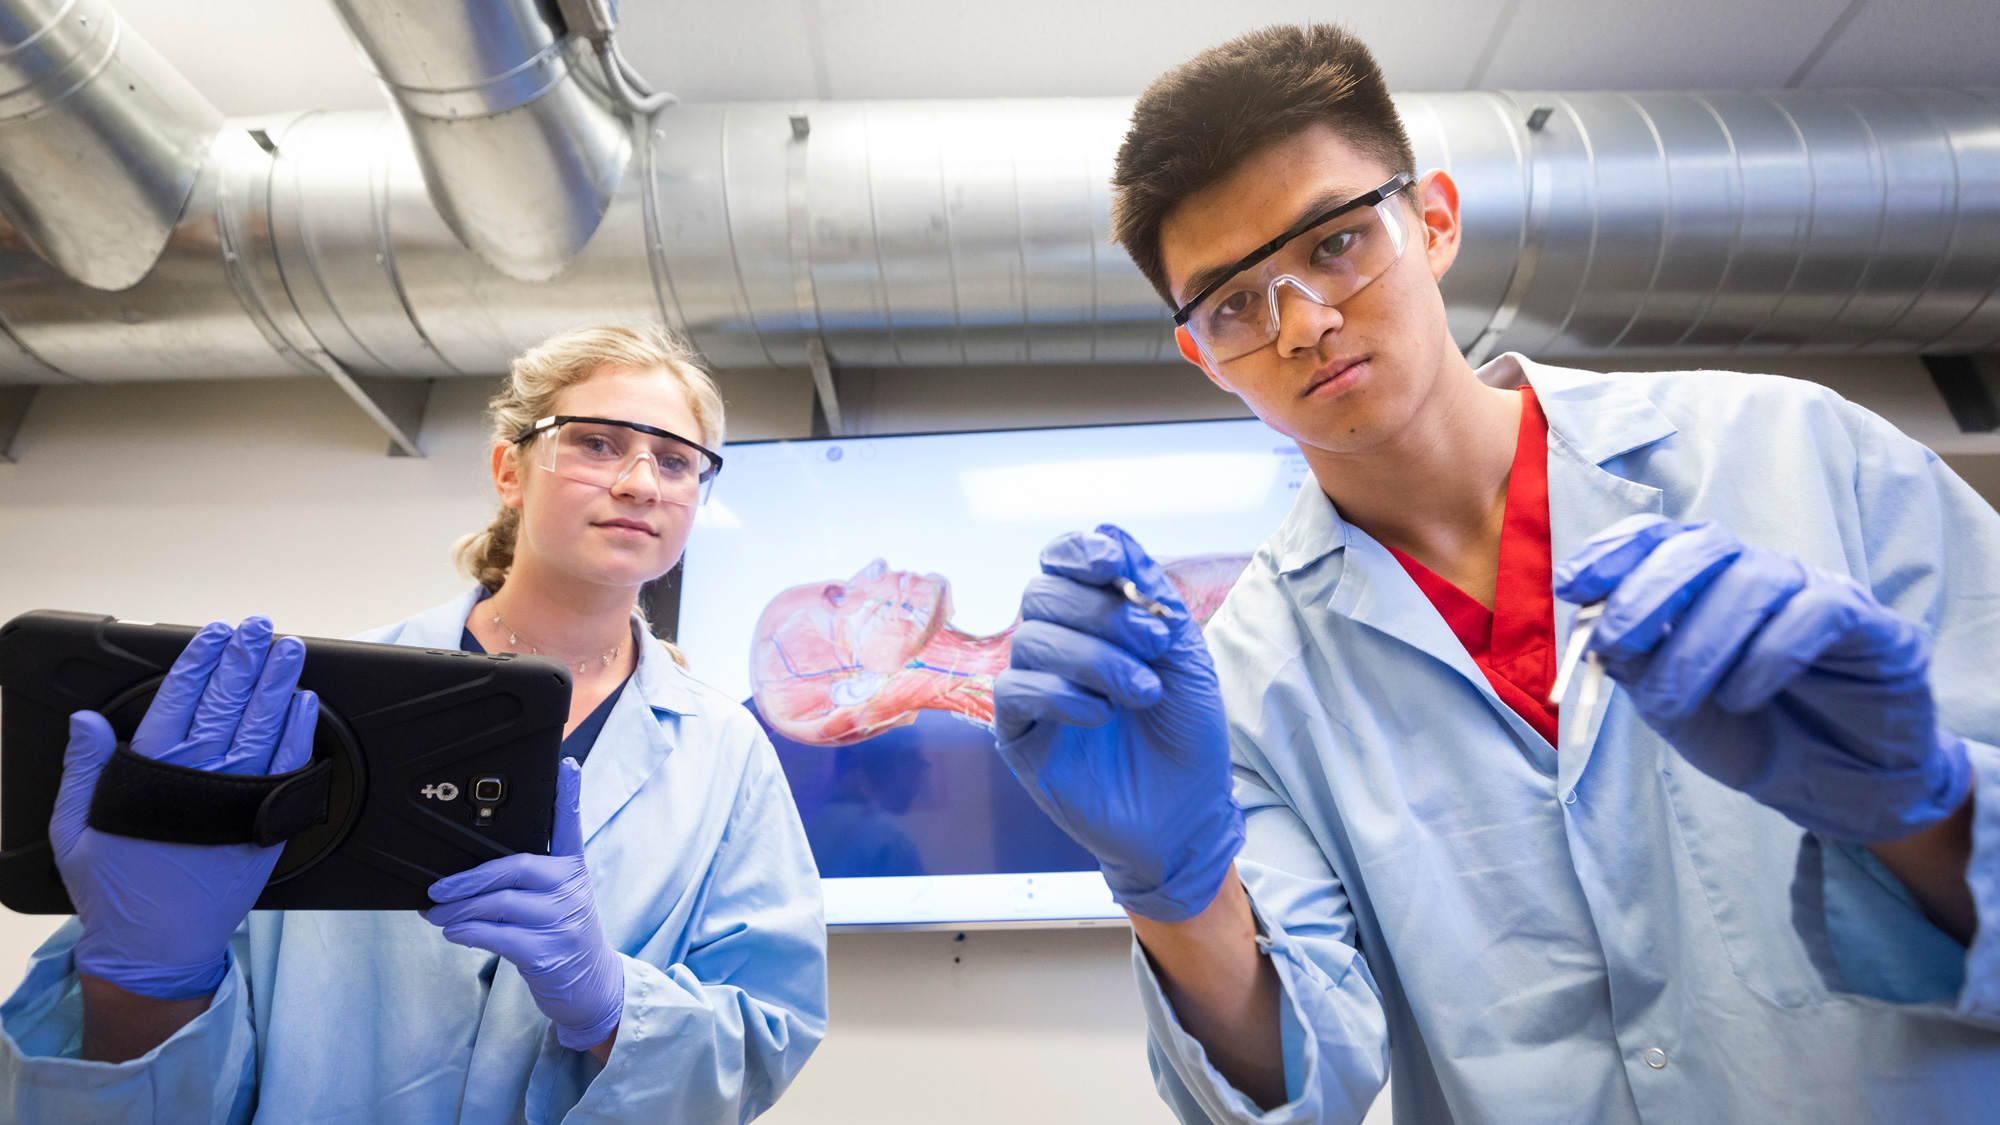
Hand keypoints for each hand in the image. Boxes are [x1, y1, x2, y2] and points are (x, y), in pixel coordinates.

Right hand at [53, 617, 318, 998]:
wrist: (157, 946)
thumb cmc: (115, 891)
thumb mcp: (74, 828)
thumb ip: (84, 769)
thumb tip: (86, 721)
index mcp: (150, 774)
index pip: (178, 698)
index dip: (199, 660)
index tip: (214, 633)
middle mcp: (199, 779)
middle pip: (227, 702)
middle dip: (245, 659)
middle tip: (260, 627)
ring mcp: (238, 799)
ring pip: (262, 726)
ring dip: (277, 683)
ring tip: (289, 651)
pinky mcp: (265, 823)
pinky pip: (287, 766)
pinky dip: (297, 732)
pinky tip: (305, 704)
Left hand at [424, 758, 623, 1050]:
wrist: (591, 987)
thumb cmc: (561, 937)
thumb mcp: (558, 900)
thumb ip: (527, 881)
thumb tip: (464, 875)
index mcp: (573, 870)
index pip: (572, 826)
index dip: (570, 794)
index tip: (567, 765)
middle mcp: (572, 890)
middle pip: (515, 868)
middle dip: (467, 879)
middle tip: (435, 888)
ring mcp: (563, 922)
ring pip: (500, 904)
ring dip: (458, 910)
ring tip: (436, 914)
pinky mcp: (549, 954)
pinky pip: (498, 936)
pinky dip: (469, 932)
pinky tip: (454, 932)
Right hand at [992, 524, 1243, 921]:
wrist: (1188, 812)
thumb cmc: (1187, 732)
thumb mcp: (1185, 655)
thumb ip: (1151, 594)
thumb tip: (1111, 539)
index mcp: (1094, 618)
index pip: (1062, 561)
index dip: (1078, 552)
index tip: (1111, 565)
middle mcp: (1057, 645)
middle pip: (1043, 593)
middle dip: (1102, 612)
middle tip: (1156, 644)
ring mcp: (1034, 688)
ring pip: (1031, 638)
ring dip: (1095, 658)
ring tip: (1143, 692)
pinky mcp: (1018, 734)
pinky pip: (1013, 692)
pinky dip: (1060, 694)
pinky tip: (1101, 715)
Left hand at [1555, 515, 1970, 842]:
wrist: (1832, 785)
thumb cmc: (1747, 732)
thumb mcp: (1672, 704)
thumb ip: (1636, 664)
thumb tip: (1594, 633)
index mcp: (1706, 581)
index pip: (1658, 537)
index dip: (1613, 552)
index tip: (1572, 585)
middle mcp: (1758, 572)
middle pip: (1701, 546)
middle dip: (1647, 592)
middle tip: (1615, 645)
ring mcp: (1814, 590)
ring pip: (1753, 580)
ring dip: (1699, 642)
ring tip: (1672, 703)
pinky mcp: (1868, 621)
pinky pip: (1815, 613)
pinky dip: (1766, 656)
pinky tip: (1740, 698)